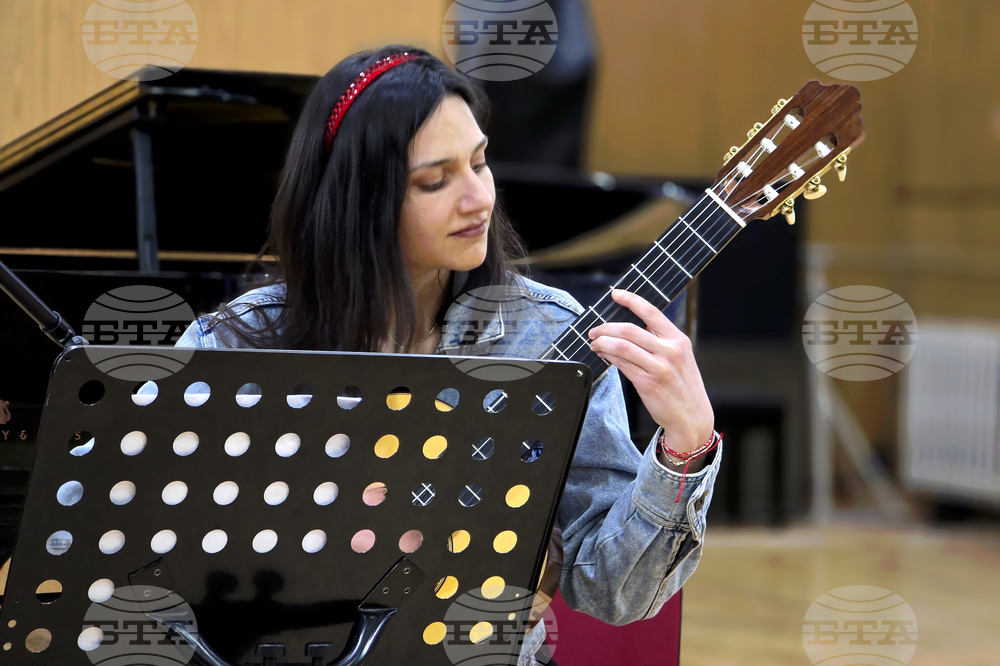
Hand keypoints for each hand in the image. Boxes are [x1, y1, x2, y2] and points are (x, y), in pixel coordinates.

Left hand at [588, 289, 713, 453]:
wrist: (692, 418)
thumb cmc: (684, 387)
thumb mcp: (681, 358)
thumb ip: (661, 341)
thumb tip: (632, 329)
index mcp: (679, 340)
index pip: (652, 312)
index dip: (631, 300)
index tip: (615, 294)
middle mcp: (670, 351)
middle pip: (629, 330)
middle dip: (606, 327)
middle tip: (594, 330)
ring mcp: (659, 368)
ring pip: (621, 346)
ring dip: (602, 342)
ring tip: (594, 343)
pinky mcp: (647, 384)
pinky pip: (621, 365)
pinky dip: (608, 357)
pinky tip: (603, 356)